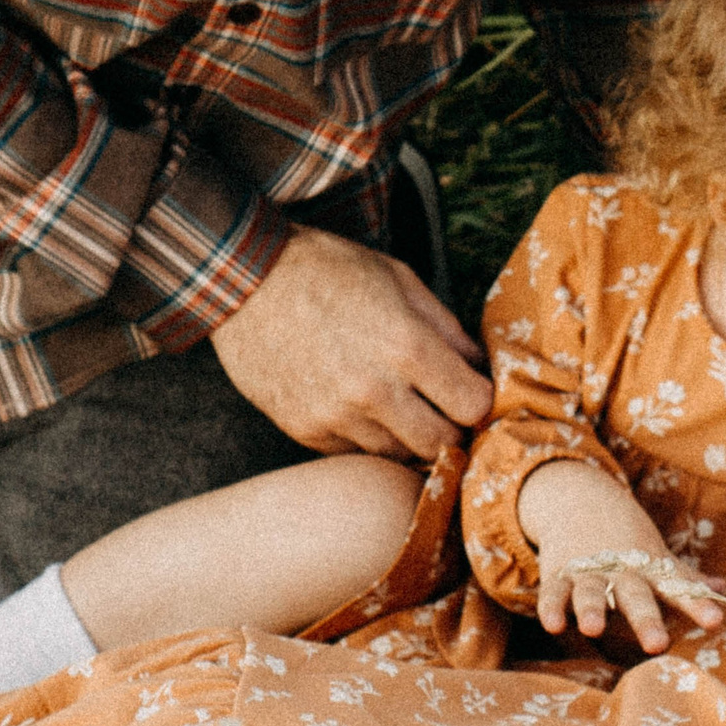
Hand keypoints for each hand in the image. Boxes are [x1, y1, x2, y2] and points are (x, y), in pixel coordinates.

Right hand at [210, 227, 492, 457]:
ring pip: (400, 454)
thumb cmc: (327, 271)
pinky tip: (360, 407)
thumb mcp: (400, 280)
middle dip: (453, 429)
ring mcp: (336, 416)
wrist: (244, 280)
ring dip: (410, 437)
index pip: (473, 406)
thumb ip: (447, 329)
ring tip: (401, 405)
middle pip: (442, 444)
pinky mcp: (305, 430)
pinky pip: (356, 452)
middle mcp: (374, 391)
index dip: (481, 401)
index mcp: (407, 347)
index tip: (474, 392)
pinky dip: (367, 436)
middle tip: (445, 410)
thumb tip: (479, 367)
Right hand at [519, 460, 724, 653]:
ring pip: (592, 594)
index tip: (715, 621)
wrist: (581, 497)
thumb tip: (722, 587)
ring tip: (594, 630)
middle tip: (657, 645)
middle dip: (646, 620)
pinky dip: (551, 608)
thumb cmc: (627, 538)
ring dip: (593, 610)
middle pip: (636, 598)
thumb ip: (685, 578)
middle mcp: (622, 572)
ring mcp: (589, 572)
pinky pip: (553, 593)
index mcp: (650, 570)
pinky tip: (553, 625)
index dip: (697, 605)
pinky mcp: (559, 574)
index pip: (679, 589)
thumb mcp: (657, 555)